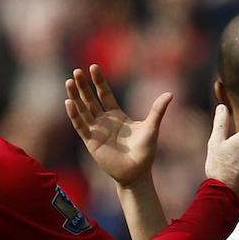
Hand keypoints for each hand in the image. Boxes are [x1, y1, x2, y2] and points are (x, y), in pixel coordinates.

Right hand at [65, 64, 171, 185]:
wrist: (137, 172)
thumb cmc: (145, 151)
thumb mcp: (151, 128)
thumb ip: (157, 111)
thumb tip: (170, 94)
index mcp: (116, 115)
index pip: (105, 94)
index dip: (99, 81)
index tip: (94, 67)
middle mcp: (104, 121)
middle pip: (90, 99)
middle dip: (83, 86)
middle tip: (76, 71)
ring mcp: (96, 131)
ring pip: (83, 110)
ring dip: (75, 97)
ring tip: (69, 82)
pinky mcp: (91, 141)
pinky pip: (81, 126)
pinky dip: (75, 115)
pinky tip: (69, 102)